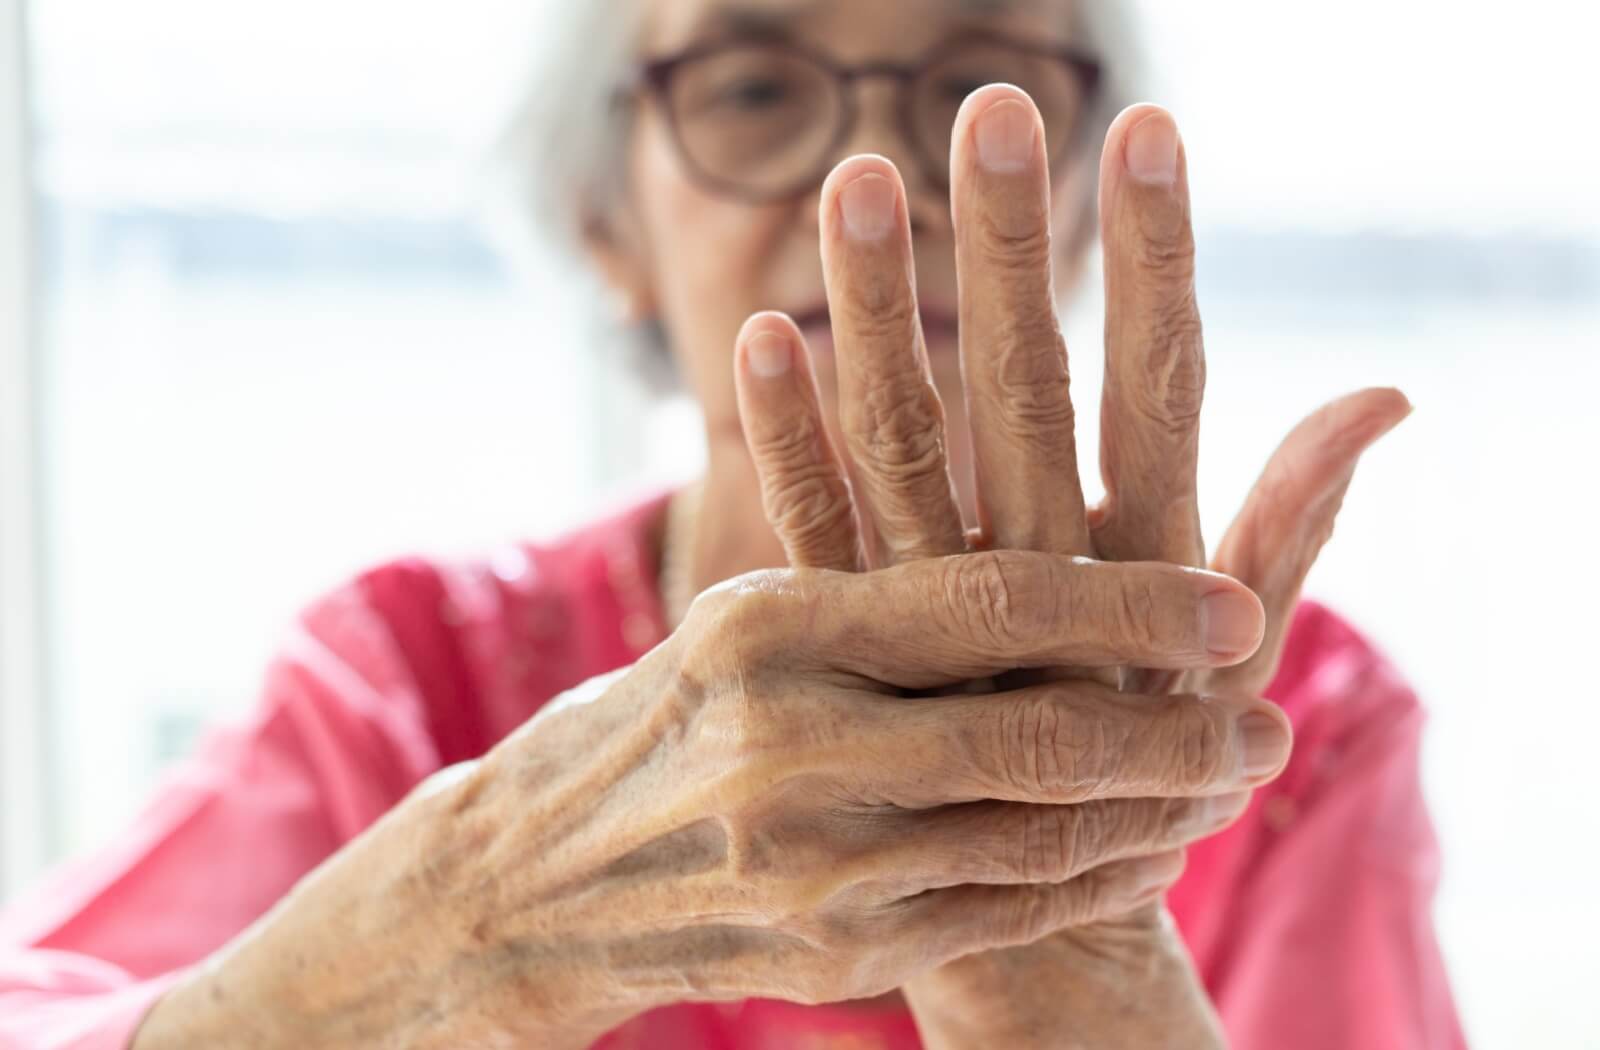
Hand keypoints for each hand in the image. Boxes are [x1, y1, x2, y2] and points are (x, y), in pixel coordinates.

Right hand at [132, 548, 1285, 1048]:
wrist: (540, 884)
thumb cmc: (660, 715)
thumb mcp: (745, 616)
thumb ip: (883, 581)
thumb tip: (1050, 522)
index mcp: (769, 630)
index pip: (987, 607)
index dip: (1127, 606)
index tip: (1231, 604)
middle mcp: (788, 752)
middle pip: (1036, 738)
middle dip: (1178, 731)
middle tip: (1268, 714)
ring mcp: (813, 868)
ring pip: (1037, 840)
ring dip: (1158, 812)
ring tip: (1233, 779)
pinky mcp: (838, 953)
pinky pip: (1005, 914)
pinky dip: (1096, 881)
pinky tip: (1151, 849)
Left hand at [733, 86, 1404, 1047]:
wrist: (1031, 921)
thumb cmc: (1146, 773)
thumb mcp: (1236, 658)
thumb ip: (1293, 521)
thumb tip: (1385, 394)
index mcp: (1146, 573)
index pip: (1159, 385)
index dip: (1158, 258)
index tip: (1149, 130)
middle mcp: (1037, 581)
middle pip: (1022, 388)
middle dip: (1011, 249)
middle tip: (991, 109)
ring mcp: (929, 616)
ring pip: (901, 440)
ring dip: (880, 310)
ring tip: (855, 178)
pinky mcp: (840, 651)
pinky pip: (805, 534)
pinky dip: (782, 440)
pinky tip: (758, 338)